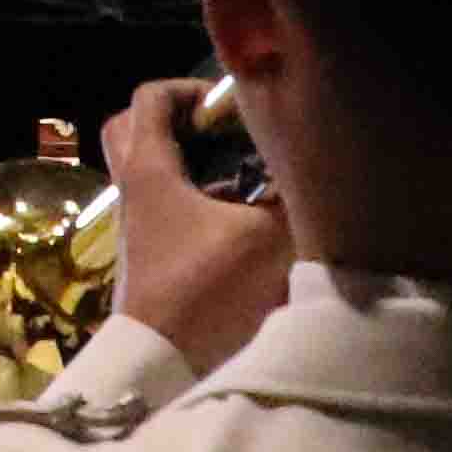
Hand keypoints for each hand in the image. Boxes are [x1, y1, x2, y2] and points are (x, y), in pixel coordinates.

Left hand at [103, 75, 289, 367]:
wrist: (163, 362)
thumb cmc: (204, 290)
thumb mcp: (264, 239)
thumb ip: (292, 199)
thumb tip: (319, 176)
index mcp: (147, 169)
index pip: (151, 97)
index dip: (190, 88)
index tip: (231, 106)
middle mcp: (133, 189)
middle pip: (135, 128)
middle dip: (176, 119)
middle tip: (221, 131)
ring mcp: (137, 223)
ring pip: (149, 170)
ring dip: (188, 162)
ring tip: (240, 174)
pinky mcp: (150, 253)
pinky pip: (164, 205)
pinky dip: (194, 199)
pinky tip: (238, 219)